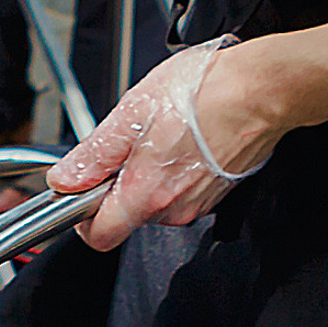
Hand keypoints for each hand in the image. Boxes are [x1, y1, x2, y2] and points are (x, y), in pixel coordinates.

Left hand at [48, 39, 280, 250]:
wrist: (262, 90)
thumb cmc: (205, 92)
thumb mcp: (132, 113)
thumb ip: (94, 154)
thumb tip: (65, 179)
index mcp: (147, 194)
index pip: (99, 236)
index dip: (81, 215)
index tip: (80, 189)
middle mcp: (174, 209)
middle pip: (126, 214)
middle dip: (119, 181)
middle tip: (129, 140)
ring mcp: (199, 203)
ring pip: (154, 200)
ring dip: (148, 171)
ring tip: (162, 130)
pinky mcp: (217, 192)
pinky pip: (180, 189)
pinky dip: (174, 167)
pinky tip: (184, 134)